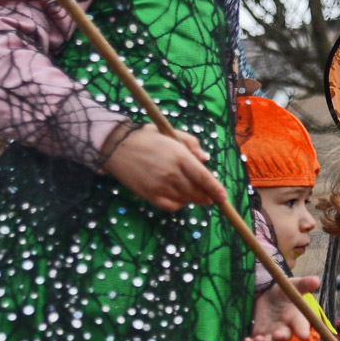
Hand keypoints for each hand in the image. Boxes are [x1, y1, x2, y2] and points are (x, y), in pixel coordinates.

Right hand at [101, 123, 224, 211]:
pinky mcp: (151, 196)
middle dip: (206, 196)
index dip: (216, 190)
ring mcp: (161, 186)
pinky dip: (178, 204)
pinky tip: (177, 196)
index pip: (204, 178)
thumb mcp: (171, 133)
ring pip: (186, 200)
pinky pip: (172, 206)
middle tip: (209, 195)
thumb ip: (192, 144)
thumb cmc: (147, 138)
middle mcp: (172, 173)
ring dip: (192, 198)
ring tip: (188, 189)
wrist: (117, 147)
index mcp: (180, 156)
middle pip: (198, 193)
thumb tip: (206, 159)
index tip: (223, 198)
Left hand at [246, 275, 321, 340]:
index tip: (303, 335)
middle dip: (281, 338)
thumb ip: (303, 284)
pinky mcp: (259, 336)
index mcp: (296, 318)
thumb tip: (316, 280)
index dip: (303, 330)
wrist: (268, 298)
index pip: (301, 326)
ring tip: (258, 339)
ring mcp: (271, 335)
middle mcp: (285, 330)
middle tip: (277, 335)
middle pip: (284, 338)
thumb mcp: (292, 285)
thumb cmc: (283, 292)